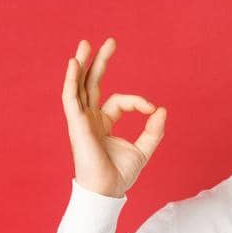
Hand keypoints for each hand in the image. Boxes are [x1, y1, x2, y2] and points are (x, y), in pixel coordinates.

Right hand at [61, 37, 167, 197]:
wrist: (106, 191)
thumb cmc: (120, 176)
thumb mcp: (143, 150)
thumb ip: (153, 130)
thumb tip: (162, 109)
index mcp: (103, 123)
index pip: (119, 101)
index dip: (138, 101)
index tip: (152, 109)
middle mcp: (89, 119)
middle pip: (92, 84)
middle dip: (100, 62)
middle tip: (111, 41)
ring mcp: (80, 120)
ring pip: (78, 86)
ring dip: (81, 64)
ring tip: (85, 43)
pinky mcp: (76, 124)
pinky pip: (70, 98)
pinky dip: (70, 80)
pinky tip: (74, 63)